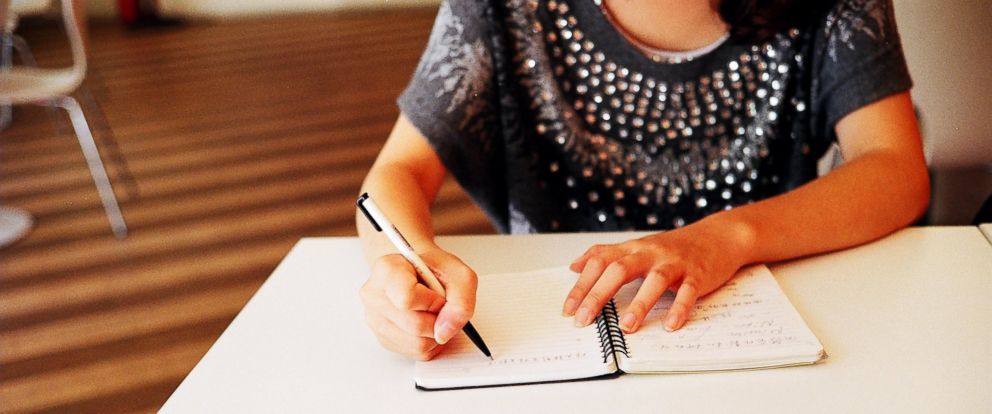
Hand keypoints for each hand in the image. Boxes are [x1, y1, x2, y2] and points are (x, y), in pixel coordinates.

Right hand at [359, 248, 477, 359]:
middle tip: (440, 305)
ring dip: (436, 334)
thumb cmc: (432, 268)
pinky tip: (427, 323)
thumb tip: (445, 331)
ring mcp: (374, 319)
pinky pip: (415, 352)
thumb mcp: (458, 273)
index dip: (432, 302)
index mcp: (387, 269)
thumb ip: (461, 299)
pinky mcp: (382, 338)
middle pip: (415, 326)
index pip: (407, 298)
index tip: (439, 296)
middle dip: (438, 320)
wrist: (415, 270)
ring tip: (433, 313)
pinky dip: (430, 342)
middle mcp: (374, 295)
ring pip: (416, 344)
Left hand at [562, 218, 752, 332]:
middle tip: (584, 320)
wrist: (718, 236)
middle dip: (598, 295)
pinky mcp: (698, 275)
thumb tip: (574, 266)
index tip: (568, 308)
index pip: (600, 262)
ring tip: (626, 326)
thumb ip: (606, 255)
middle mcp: (651, 253)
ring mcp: (675, 263)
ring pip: (655, 280)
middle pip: (619, 269)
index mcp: (633, 248)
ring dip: (639, 303)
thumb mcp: (636, 247)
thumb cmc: (673, 247)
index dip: (582, 284)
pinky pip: (688, 292)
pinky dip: (680, 308)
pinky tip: (671, 324)